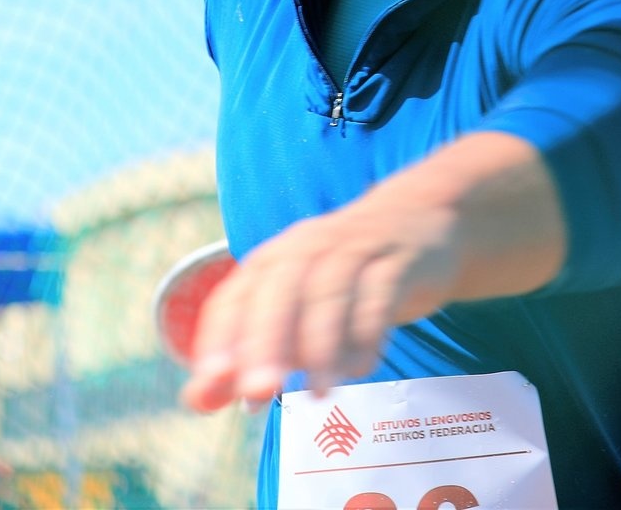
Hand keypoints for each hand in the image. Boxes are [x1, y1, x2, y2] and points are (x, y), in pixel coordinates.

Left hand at [178, 131, 565, 411]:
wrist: (422, 220)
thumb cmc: (345, 279)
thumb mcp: (296, 311)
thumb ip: (245, 357)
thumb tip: (198, 400)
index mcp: (273, 260)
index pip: (234, 296)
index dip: (219, 339)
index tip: (212, 384)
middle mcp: (308, 248)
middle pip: (279, 292)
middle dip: (265, 343)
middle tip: (258, 392)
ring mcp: (355, 250)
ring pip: (329, 293)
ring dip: (320, 345)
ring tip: (316, 393)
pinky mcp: (398, 261)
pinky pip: (379, 294)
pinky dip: (367, 332)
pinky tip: (360, 368)